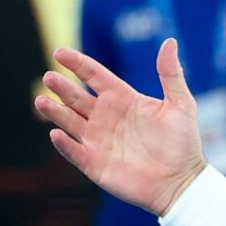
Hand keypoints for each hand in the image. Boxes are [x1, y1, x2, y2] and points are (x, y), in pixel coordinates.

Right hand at [36, 40, 210, 215]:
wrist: (182, 183)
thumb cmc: (184, 144)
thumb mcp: (181, 105)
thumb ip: (171, 75)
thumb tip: (170, 41)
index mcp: (122, 99)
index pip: (94, 75)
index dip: (77, 64)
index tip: (60, 53)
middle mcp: (105, 117)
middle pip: (75, 97)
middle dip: (61, 87)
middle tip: (49, 78)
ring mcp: (98, 140)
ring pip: (69, 121)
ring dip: (55, 112)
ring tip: (41, 101)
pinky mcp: (95, 164)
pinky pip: (74, 151)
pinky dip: (64, 144)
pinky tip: (56, 134)